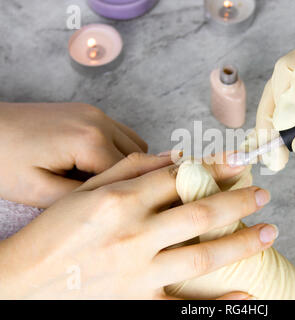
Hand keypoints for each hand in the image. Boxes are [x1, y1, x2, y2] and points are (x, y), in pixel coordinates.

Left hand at [0, 102, 147, 206]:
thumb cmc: (3, 161)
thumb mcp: (41, 193)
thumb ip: (86, 197)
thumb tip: (118, 200)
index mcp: (91, 140)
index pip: (133, 174)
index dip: (127, 196)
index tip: (117, 212)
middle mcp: (100, 120)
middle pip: (140, 158)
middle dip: (129, 179)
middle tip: (105, 200)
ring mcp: (95, 112)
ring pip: (136, 144)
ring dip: (126, 165)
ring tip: (98, 183)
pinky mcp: (89, 112)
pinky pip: (120, 134)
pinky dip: (117, 151)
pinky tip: (94, 166)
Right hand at [0, 153, 273, 298]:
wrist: (22, 283)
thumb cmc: (53, 233)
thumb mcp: (85, 191)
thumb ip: (129, 170)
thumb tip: (173, 156)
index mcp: (120, 201)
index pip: (179, 177)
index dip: (215, 166)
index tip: (240, 161)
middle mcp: (134, 234)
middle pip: (200, 214)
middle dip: (239, 201)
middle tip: (264, 195)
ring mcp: (137, 272)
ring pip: (202, 256)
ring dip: (241, 243)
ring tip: (269, 232)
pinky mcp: (135, 301)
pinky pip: (183, 305)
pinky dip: (217, 303)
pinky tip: (244, 294)